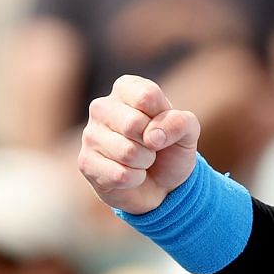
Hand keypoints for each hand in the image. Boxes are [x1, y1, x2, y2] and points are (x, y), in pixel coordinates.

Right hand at [77, 74, 200, 214]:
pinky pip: (120, 175)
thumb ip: (181, 122)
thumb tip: (153, 136)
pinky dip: (134, 179)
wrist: (160, 185)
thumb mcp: (188, 132)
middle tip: (151, 148)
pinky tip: (130, 175)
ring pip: (127, 152)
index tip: (161, 127)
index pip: (147, 96)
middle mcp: (102, 106)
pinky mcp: (86, 163)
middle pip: (134, 124)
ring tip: (141, 161)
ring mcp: (90, 134)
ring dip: (144, 163)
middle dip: (153, 144)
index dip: (163, 119)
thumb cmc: (170, 150)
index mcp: (126, 88)